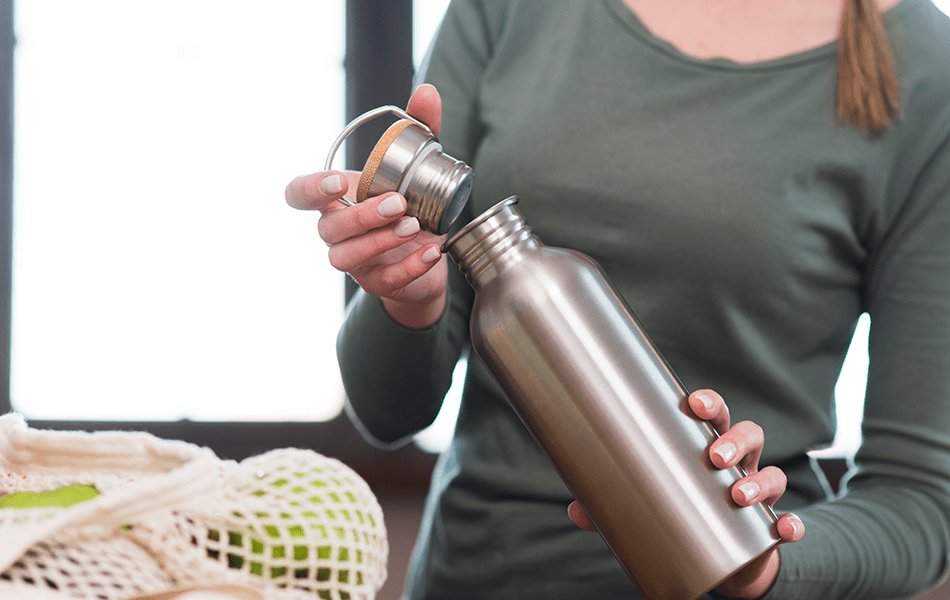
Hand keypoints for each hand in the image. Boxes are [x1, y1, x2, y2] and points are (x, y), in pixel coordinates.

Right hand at [284, 84, 447, 328]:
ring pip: (346, 257)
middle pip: (328, 228)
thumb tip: (427, 92)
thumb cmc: (410, 205)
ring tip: (413, 225)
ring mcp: (354, 262)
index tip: (337, 182)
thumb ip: (420, 130)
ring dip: (379, 241)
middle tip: (398, 202)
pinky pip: (385, 280)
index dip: (309, 189)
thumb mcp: (417, 166)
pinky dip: (410, 267)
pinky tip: (433, 251)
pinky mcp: (378, 283)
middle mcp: (337, 232)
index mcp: (336, 200)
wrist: (428, 256)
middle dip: (361, 215)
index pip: (298, 195)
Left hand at [567, 388, 804, 598]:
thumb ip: (614, 506)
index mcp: (706, 448)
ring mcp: (759, 494)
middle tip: (715, 456)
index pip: (712, 415)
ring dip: (759, 481)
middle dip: (734, 440)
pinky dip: (791, 524)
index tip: (694, 402)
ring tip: (738, 495)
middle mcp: (739, 464)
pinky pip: (791, 521)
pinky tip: (783, 529)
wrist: (720, 560)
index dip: (708, 403)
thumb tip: (576, 510)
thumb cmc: (682, 514)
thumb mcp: (648, 506)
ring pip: (772, 472)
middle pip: (748, 434)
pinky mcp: (770, 528)